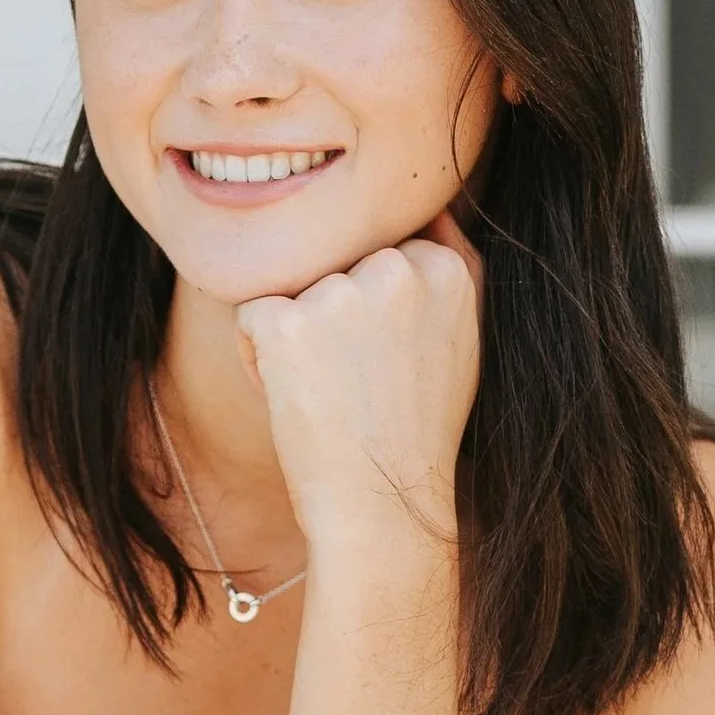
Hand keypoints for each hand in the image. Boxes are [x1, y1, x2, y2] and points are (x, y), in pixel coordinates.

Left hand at [232, 208, 481, 552]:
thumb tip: (433, 207)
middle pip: (334, 263)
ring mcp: (342, 292)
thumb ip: (449, 266)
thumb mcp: (462, 341)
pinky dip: (261, 358)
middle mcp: (399, 268)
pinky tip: (297, 400)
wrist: (384, 508)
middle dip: (332, 314)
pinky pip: (252, 316)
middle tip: (356, 383)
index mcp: (447, 269)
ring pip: (292, 285)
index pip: (381, 250)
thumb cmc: (417, 433)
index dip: (373, 309)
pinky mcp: (289, 321)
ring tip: (330, 393)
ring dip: (297, 336)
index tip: (387, 365)